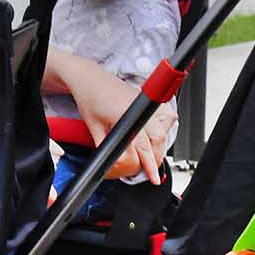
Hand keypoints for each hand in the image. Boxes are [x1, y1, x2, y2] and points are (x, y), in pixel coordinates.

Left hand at [67, 66, 163, 184]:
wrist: (88, 78)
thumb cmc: (89, 98)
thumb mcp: (94, 129)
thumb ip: (106, 147)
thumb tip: (115, 163)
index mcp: (125, 114)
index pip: (143, 145)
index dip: (149, 164)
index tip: (153, 176)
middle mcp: (138, 106)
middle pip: (159, 137)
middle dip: (157, 156)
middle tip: (152, 170)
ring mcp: (144, 100)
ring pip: (166, 124)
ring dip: (161, 141)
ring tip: (153, 154)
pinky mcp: (145, 98)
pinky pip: (164, 113)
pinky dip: (163, 125)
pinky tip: (155, 134)